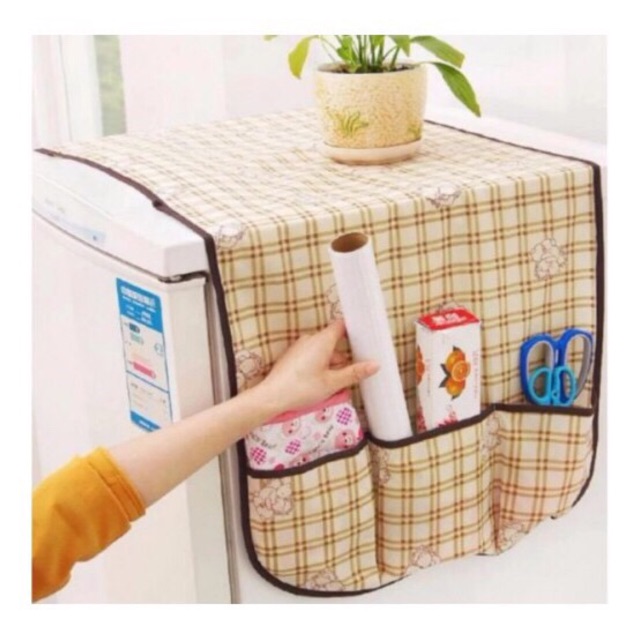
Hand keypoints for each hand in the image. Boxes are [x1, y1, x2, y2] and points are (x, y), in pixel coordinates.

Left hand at [256, 319, 378, 416]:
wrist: (272, 397)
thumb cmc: (302, 388)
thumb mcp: (333, 383)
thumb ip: (354, 372)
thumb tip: (374, 365)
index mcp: (322, 340)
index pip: (341, 325)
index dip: (352, 331)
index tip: (362, 340)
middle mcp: (310, 339)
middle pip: (332, 342)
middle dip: (341, 357)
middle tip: (348, 374)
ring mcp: (299, 346)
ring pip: (321, 350)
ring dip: (330, 363)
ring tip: (332, 384)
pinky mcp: (292, 356)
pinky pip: (310, 355)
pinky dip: (318, 365)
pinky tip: (317, 382)